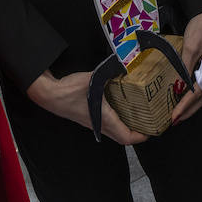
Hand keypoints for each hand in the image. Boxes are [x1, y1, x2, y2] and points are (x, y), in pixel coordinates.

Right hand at [26, 70, 147, 146]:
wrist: (48, 94)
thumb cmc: (68, 91)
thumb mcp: (93, 79)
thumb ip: (110, 71)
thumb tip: (124, 64)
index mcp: (104, 120)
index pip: (127, 137)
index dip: (142, 136)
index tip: (153, 129)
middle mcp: (100, 125)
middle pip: (123, 137)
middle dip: (137, 132)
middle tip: (148, 121)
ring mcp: (93, 122)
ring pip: (115, 131)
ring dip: (127, 126)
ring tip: (138, 113)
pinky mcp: (89, 117)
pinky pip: (107, 124)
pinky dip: (117, 119)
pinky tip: (120, 104)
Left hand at [170, 10, 201, 123]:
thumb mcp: (191, 46)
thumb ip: (185, 67)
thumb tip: (179, 88)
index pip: (199, 93)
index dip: (186, 106)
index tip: (175, 116)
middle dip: (189, 111)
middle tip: (175, 121)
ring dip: (193, 105)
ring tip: (179, 114)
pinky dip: (196, 95)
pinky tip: (188, 98)